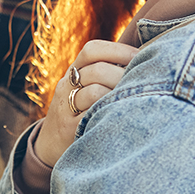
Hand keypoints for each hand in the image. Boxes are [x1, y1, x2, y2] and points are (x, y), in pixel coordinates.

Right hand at [32, 40, 137, 168]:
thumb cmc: (79, 111)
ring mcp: (66, 107)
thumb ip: (106, 73)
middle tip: (143, 82)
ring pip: (94, 92)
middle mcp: (66, 86)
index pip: (92, 50)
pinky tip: (123, 115)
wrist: (49, 143)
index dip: (118, 50)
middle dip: (123, 75)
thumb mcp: (85, 88)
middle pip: (97, 70)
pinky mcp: (69, 129)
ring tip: (135, 100)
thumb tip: (145, 58)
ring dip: (118, 94)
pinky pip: (91, 117)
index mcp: (73, 72)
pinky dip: (109, 113)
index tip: (140, 56)